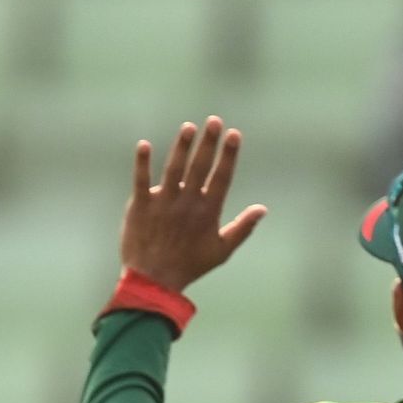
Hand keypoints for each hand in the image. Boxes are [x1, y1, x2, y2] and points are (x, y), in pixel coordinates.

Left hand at [120, 115, 266, 293]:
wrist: (154, 281)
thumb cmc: (190, 266)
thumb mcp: (222, 251)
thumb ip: (242, 228)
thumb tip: (262, 209)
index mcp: (207, 211)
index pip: (221, 176)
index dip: (229, 154)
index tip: (234, 134)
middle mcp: (186, 202)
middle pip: (199, 166)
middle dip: (208, 142)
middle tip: (214, 121)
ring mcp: (162, 203)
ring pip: (173, 169)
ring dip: (181, 146)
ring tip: (189, 127)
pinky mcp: (140, 206)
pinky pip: (140, 180)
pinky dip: (141, 162)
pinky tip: (144, 145)